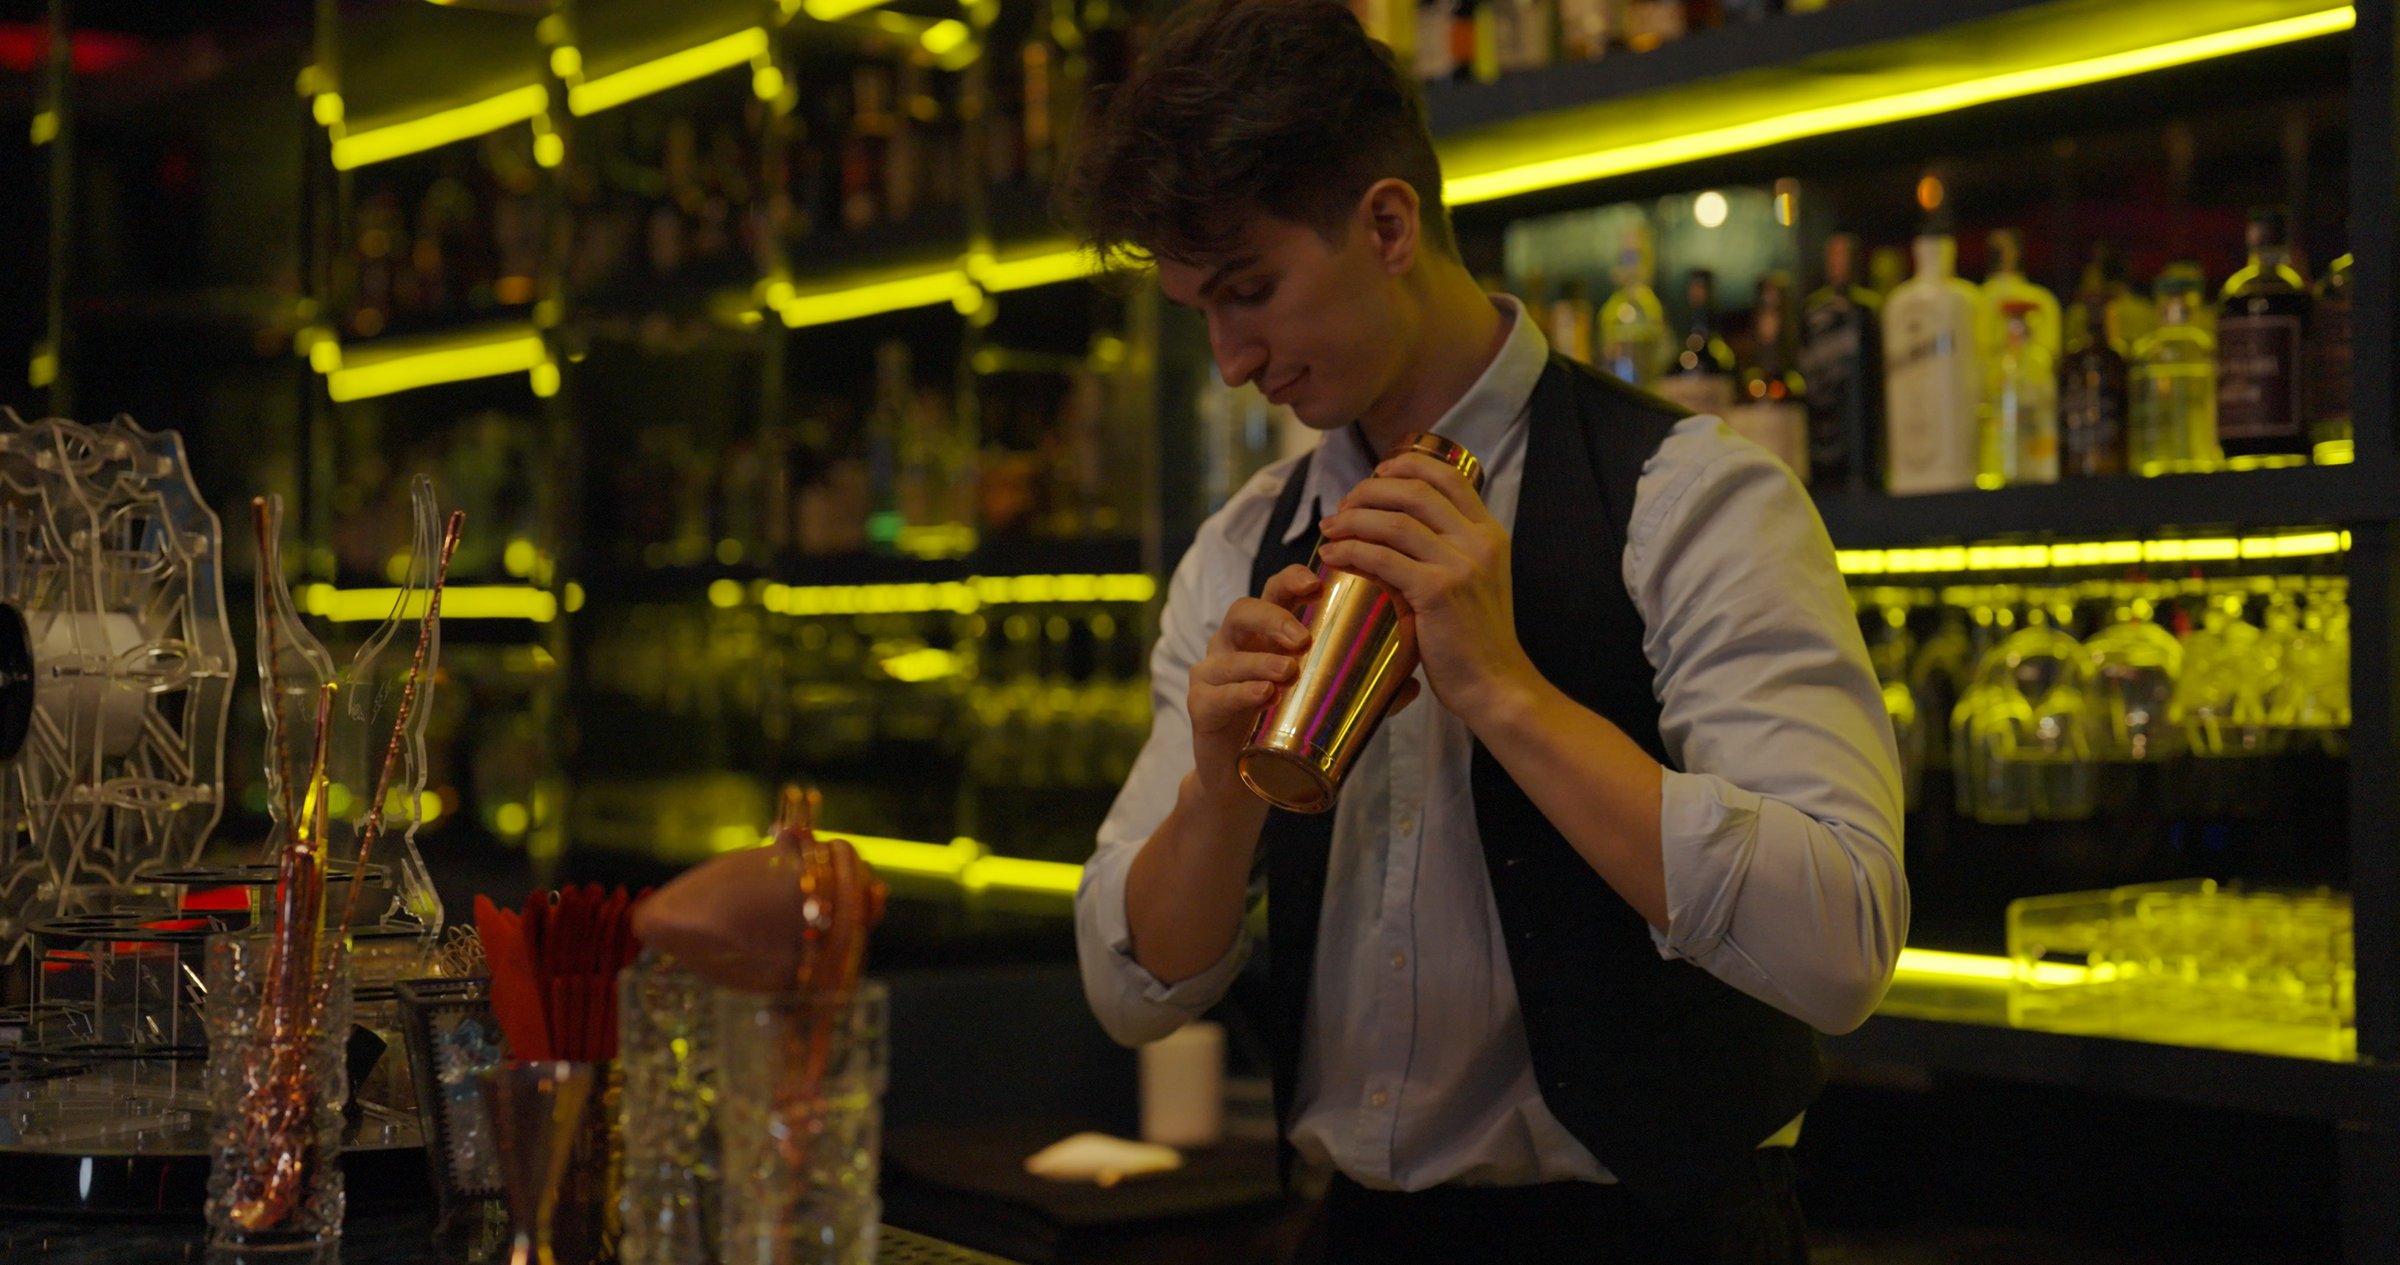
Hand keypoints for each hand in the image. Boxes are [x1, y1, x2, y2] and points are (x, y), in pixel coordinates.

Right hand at [1187, 564, 1420, 797]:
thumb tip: (1414, 685)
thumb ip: (1368, 694)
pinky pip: (1215, 693)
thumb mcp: (1328, 705)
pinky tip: (1262, 695)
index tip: (1317, 583)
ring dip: (1258, 659)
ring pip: (1228, 654)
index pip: (1275, 591)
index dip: (1292, 580)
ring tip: (1288, 670)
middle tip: (1303, 637)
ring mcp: (1213, 673)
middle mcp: (1235, 644)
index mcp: (1265, 633)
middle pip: (1243, 610)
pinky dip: (1239, 692)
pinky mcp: (1200, 705)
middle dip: (1272, 617)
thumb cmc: (1287, 727)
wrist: (1249, 779)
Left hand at [1317, 451, 1536, 726]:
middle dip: (1369, 490)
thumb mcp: (1474, 582)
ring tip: (1329, 529)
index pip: (1448, 475)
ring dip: (1352, 519)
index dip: (1406, 465)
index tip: (1375, 475)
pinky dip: (1351, 551)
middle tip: (1342, 508)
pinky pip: (1383, 557)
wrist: (1495, 685)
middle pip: (1414, 490)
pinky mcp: (1438, 591)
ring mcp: (1460, 564)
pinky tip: (1333, 556)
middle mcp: (1479, 541)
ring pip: (1394, 520)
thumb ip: (1450, 553)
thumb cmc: (1475, 641)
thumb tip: (1401, 530)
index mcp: (1490, 533)